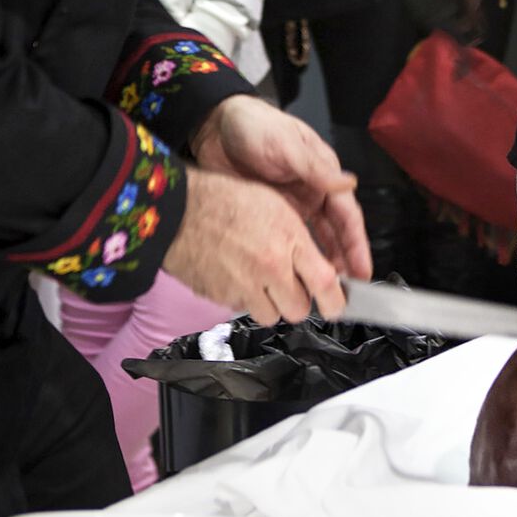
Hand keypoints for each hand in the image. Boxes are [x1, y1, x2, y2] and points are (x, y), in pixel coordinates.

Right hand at [163, 166, 349, 323]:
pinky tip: (239, 277)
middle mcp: (270, 267)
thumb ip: (303, 240)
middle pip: (300, 309)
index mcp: (289, 239)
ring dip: (272, 305)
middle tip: (292, 285)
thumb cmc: (226, 200)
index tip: (337, 305)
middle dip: (299, 301)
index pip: (325, 284)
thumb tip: (323, 266)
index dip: (336, 302)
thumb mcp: (276, 205)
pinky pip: (245, 310)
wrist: (179, 210)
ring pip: (273, 317)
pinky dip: (247, 300)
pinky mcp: (223, 298)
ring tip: (263, 281)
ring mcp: (245, 286)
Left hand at [190, 95, 369, 294]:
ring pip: (313, 240)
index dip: (357, 244)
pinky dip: (293, 259)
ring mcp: (291, 205)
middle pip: (335, 233)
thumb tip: (349, 183)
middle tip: (346, 292)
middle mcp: (312, 192)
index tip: (363, 271)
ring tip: (324, 291)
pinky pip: (287, 241)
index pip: (347, 215)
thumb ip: (314, 167)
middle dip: (344, 261)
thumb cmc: (255, 126)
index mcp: (323, 174)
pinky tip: (293, 276)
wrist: (215, 126)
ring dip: (320, 264)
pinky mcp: (269, 214)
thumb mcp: (286, 144)